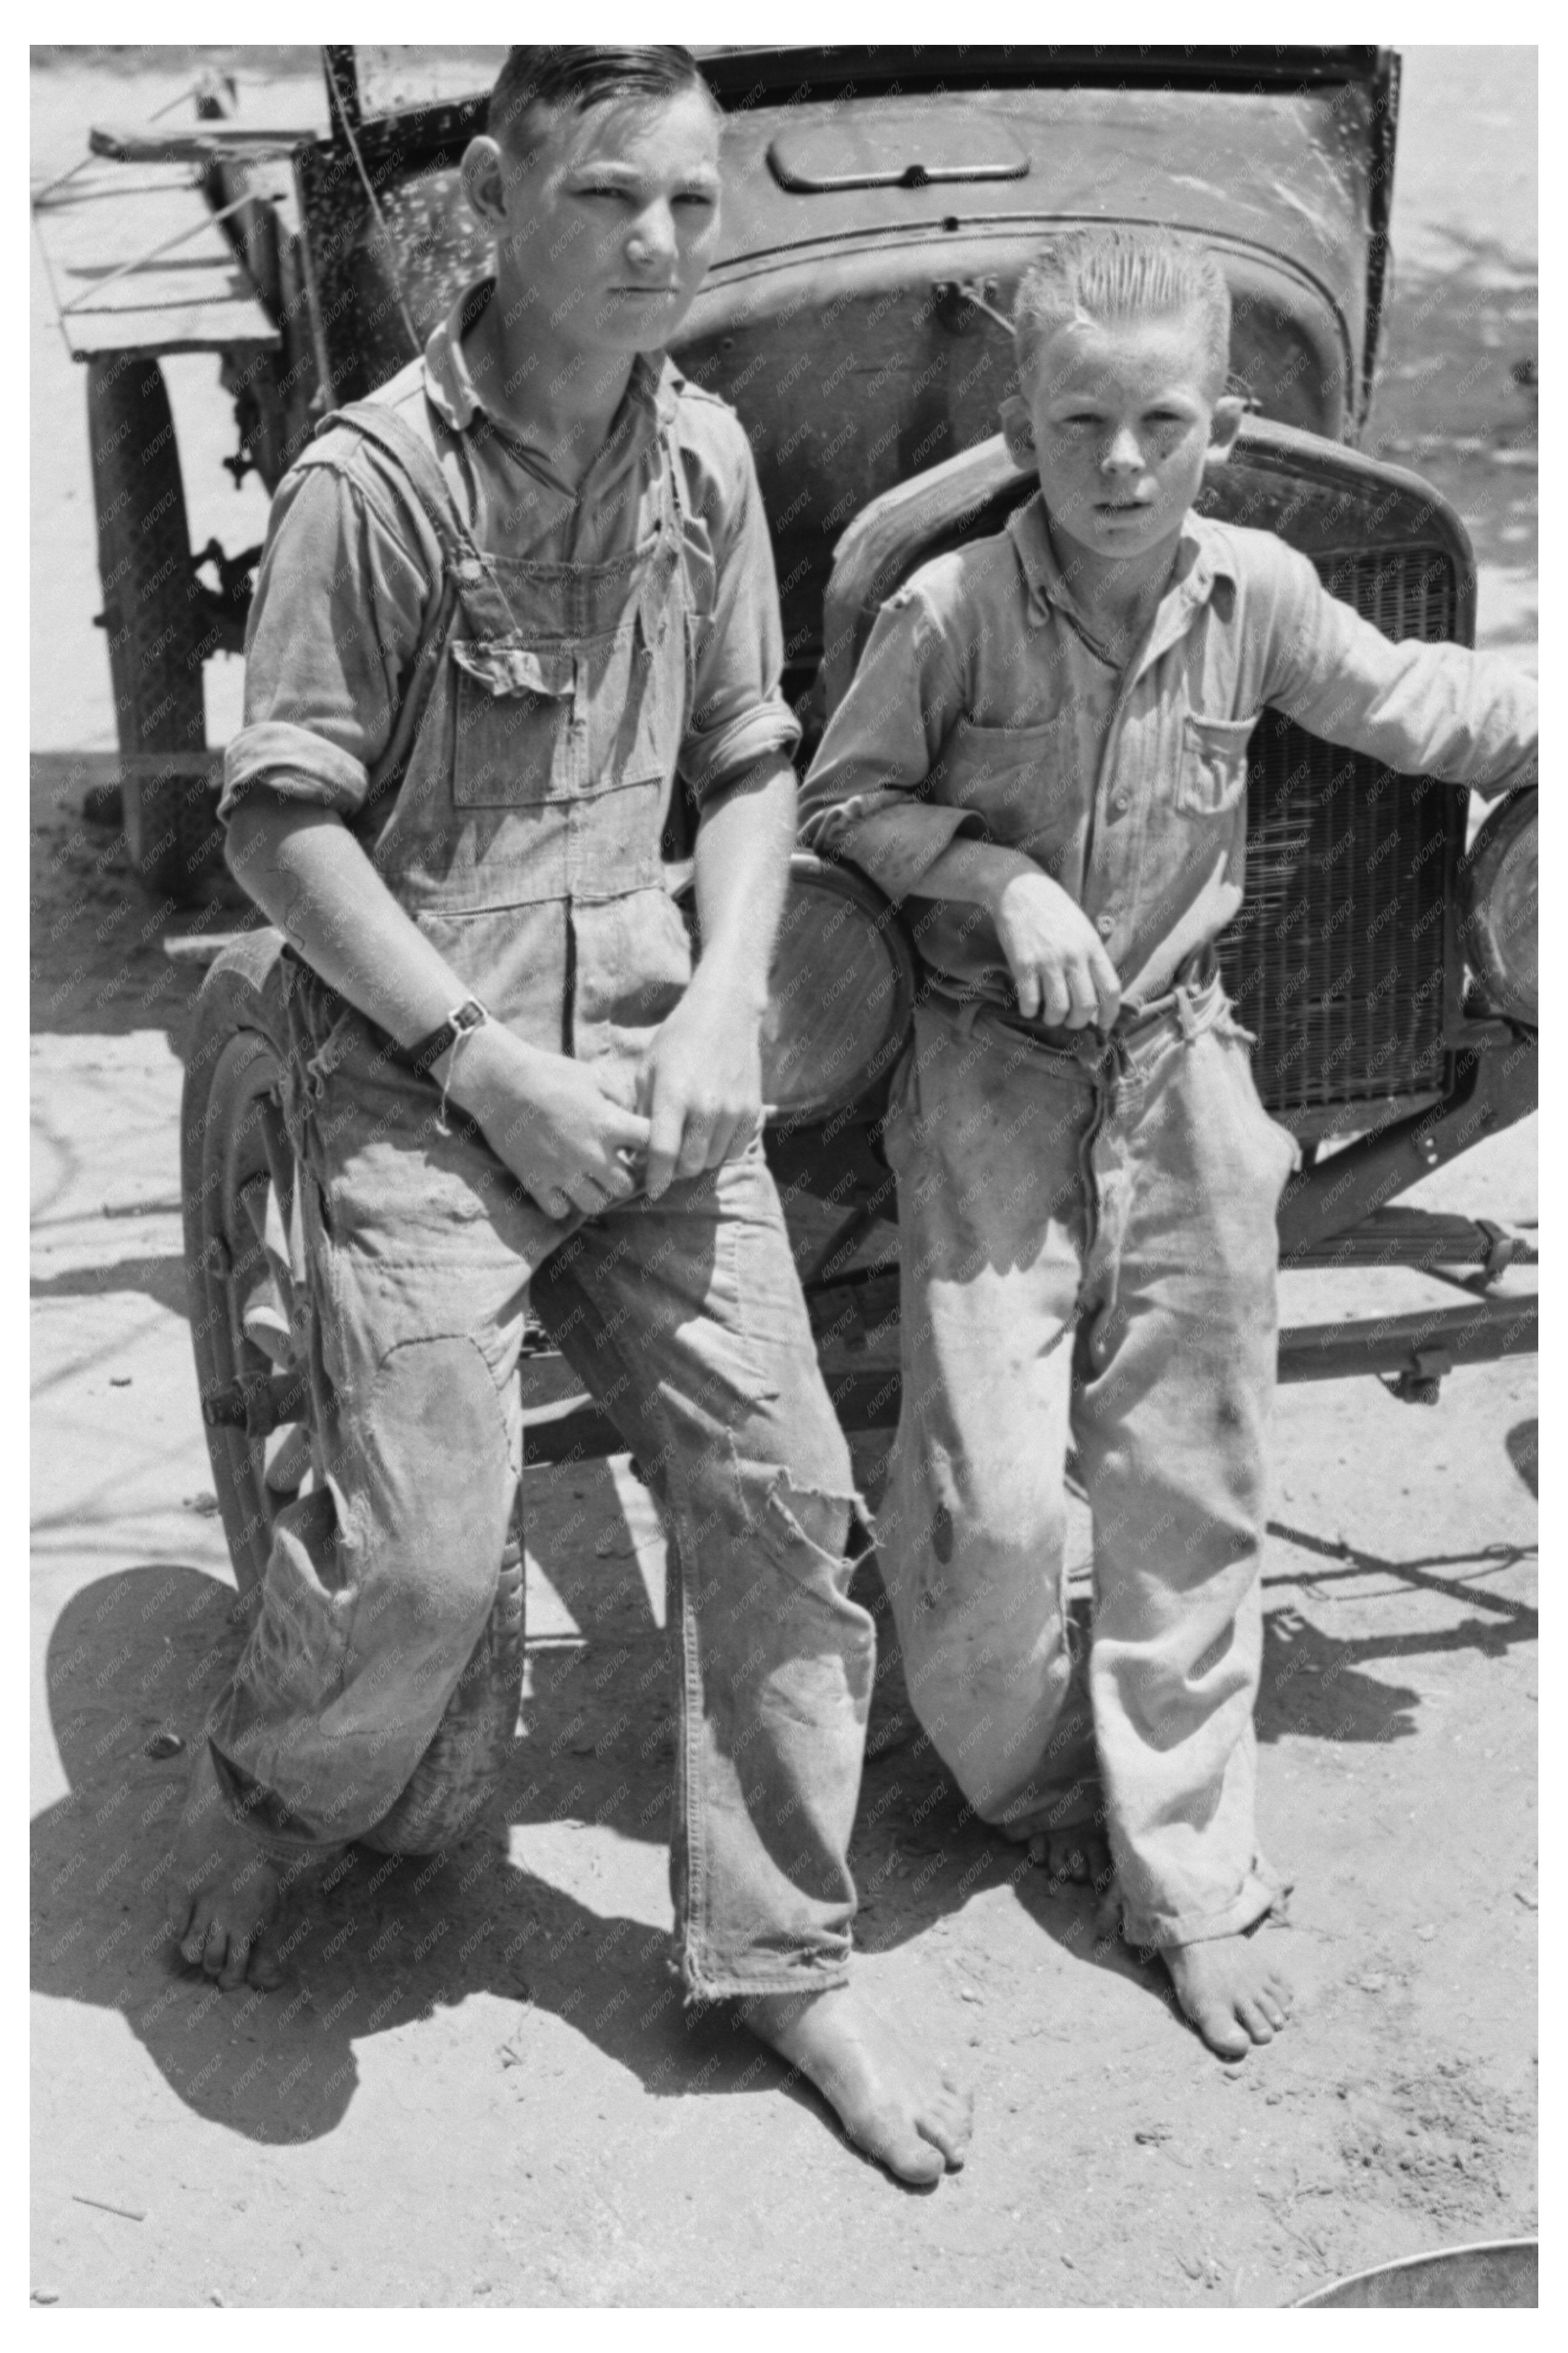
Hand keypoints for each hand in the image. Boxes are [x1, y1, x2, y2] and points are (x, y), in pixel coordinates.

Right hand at [449, 1023, 650, 1218]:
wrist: (500, 1082)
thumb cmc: (549, 1073)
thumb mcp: (592, 1076)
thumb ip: (619, 1098)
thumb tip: (632, 1116)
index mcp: (608, 1124)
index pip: (652, 1145)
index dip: (651, 1145)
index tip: (641, 1142)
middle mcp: (590, 1154)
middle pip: (626, 1186)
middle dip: (623, 1176)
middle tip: (612, 1165)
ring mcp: (563, 1172)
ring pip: (597, 1204)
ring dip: (597, 1192)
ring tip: (588, 1178)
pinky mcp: (537, 1183)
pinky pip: (561, 1210)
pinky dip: (563, 1202)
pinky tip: (560, 1185)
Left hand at [638, 971, 764, 1201]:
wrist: (725, 1013)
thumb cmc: (678, 1039)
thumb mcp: (649, 1070)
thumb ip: (643, 1112)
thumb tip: (636, 1150)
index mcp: (673, 1096)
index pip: (663, 1153)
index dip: (654, 1178)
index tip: (649, 1190)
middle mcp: (705, 1106)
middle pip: (689, 1165)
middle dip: (674, 1170)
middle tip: (667, 1161)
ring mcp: (732, 1110)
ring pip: (712, 1161)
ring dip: (697, 1160)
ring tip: (688, 1143)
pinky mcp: (751, 1110)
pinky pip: (733, 1150)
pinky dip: (719, 1150)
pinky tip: (709, 1133)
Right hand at [991, 869, 1121, 1029]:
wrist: (1019, 889)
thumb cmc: (1053, 909)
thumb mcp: (1082, 928)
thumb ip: (1090, 957)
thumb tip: (1096, 992)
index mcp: (1092, 947)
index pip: (1111, 989)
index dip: (1110, 1015)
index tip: (1104, 1027)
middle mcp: (1074, 956)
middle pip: (1085, 1006)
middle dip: (1078, 1022)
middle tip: (1070, 1021)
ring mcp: (1049, 960)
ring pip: (1058, 1008)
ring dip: (1054, 1020)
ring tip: (1049, 1016)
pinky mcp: (1024, 963)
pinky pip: (1030, 1001)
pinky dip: (1030, 1011)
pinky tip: (1029, 1006)